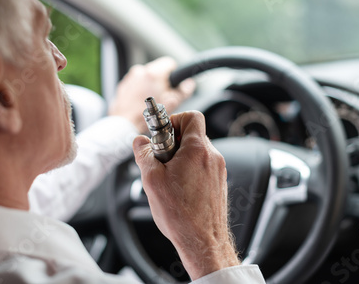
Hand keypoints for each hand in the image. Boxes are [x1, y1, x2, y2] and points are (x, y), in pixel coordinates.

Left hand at [108, 57, 194, 132]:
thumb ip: (184, 90)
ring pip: (146, 76)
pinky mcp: (124, 84)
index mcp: (153, 73)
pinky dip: (140, 89)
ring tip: (151, 100)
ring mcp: (131, 77)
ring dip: (150, 84)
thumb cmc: (147, 115)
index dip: (173, 74)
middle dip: (161, 80)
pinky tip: (141, 101)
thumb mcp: (172, 103)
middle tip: (162, 95)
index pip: (169, 63)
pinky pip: (136, 82)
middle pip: (157, 69)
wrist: (125, 124)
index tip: (172, 84)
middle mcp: (140, 71)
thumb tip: (189, 84)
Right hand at [132, 111, 239, 279]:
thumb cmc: (180, 214)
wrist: (203, 241)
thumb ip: (144, 154)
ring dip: (182, 158)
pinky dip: (191, 170)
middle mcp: (212, 156)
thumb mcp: (152, 180)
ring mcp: (218, 170)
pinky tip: (180, 189)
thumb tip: (139, 141)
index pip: (192, 116)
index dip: (174, 120)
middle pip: (193, 134)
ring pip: (197, 152)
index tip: (162, 135)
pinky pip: (203, 167)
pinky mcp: (219, 183)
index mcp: (198, 149)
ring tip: (169, 178)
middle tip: (161, 159)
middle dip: (174, 142)